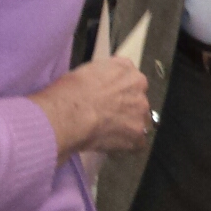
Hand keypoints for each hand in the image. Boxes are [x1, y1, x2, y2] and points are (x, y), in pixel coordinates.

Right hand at [27, 57, 150, 162]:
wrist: (69, 115)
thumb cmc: (70, 91)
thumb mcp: (87, 69)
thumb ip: (104, 74)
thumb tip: (104, 82)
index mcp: (126, 68)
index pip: (129, 78)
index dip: (118, 90)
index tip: (108, 98)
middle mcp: (139, 86)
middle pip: (137, 98)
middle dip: (126, 107)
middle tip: (107, 115)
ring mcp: (141, 111)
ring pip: (139, 118)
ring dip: (128, 124)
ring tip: (108, 131)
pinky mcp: (137, 134)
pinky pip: (137, 140)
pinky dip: (126, 143)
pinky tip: (111, 142)